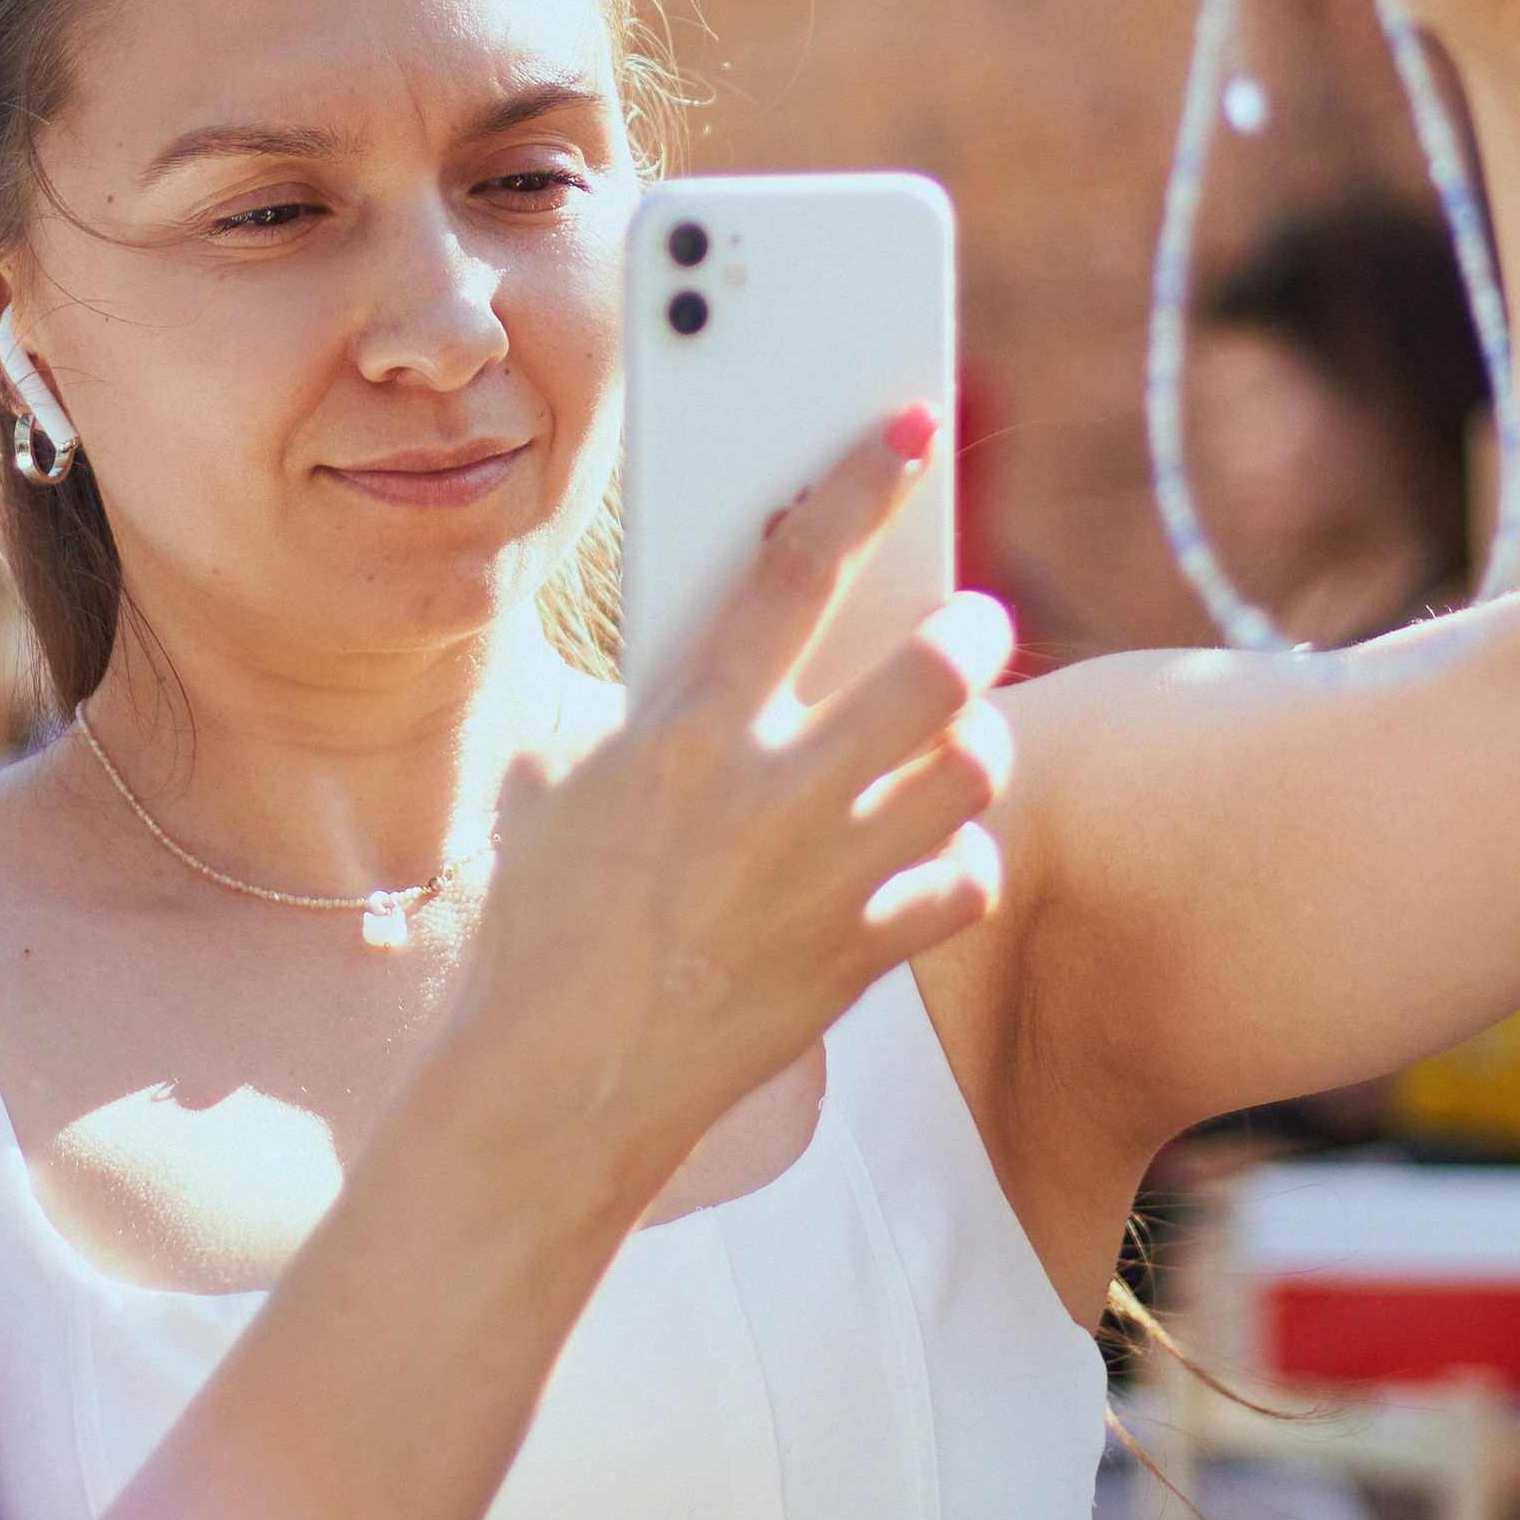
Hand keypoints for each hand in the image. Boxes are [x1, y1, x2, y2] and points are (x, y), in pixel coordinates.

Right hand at [459, 415, 1011, 1191]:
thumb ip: (645, 721)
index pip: (793, 572)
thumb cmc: (541, 931)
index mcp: (685, 734)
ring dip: (977, 740)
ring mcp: (824, 881)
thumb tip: (692, 667)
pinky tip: (933, 849)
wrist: (554, 1089)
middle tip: (971, 621)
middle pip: (929, 673)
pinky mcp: (855, 960)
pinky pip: (961, 884)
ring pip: (970, 772)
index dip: (859, 484)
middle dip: (969, 630)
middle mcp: (769, 797)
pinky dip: (960, 859)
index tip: (910, 431)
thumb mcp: (563, 792)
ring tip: (958, 733)